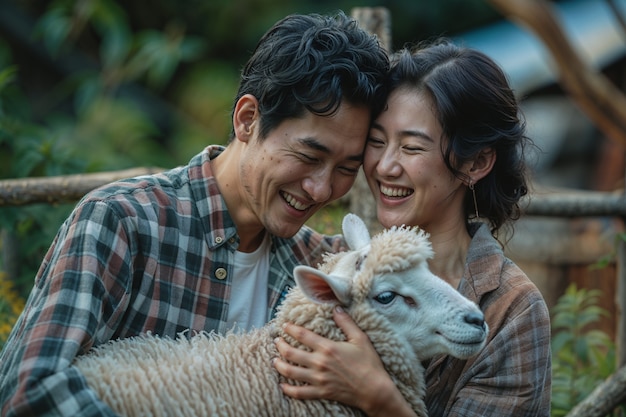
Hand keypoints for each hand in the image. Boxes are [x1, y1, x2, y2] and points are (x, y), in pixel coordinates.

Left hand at [273, 305, 410, 415]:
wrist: (374, 390)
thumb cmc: (369, 363)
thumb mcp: (360, 338)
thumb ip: (346, 322)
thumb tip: (336, 307)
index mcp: (328, 348)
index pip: (303, 335)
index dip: (291, 329)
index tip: (284, 326)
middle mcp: (319, 363)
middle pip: (291, 353)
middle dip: (280, 346)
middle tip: (276, 341)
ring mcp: (319, 379)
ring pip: (291, 372)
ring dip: (279, 365)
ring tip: (274, 360)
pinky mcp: (321, 392)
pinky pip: (300, 392)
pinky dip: (288, 389)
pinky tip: (282, 385)